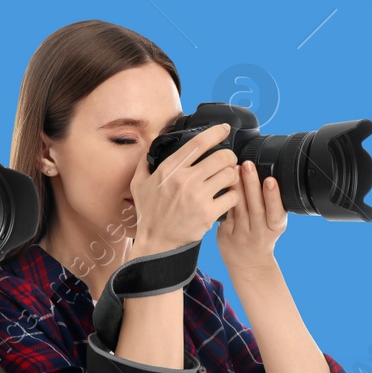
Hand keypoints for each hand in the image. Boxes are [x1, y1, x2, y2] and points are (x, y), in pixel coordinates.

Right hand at [130, 124, 241, 255]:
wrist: (156, 242)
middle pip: (222, 157)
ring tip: (227, 181)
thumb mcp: (138, 185)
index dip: (216, 132)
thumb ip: (145, 163)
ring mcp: (197, 197)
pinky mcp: (208, 213)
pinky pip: (232, 196)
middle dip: (229, 157)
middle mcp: (184, 180)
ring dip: (232, 176)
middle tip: (228, 162)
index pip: (198, 143)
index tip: (225, 129)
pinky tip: (226, 199)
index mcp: (169, 170)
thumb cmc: (149, 214)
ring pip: (230, 175)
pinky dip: (233, 196)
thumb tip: (150, 145)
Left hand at [216, 159, 287, 278]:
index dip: (273, 196)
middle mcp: (259, 232)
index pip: (275, 211)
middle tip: (248, 165)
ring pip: (238, 209)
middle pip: (255, 206)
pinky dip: (223, 199)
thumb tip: (261, 175)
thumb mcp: (272, 224)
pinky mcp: (225, 236)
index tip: (270, 180)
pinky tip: (220, 186)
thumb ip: (268, 205)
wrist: (248, 264)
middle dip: (252, 184)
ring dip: (236, 188)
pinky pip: (224, 215)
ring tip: (233, 170)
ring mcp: (241, 235)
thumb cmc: (261, 237)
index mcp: (275, 228)